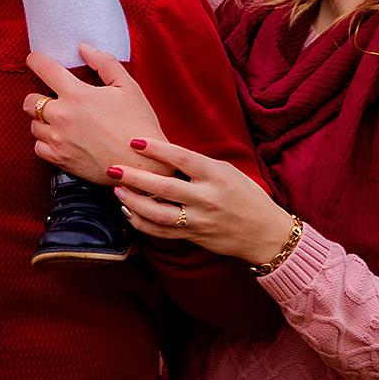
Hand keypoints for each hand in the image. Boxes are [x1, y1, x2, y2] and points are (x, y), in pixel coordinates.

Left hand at [22, 43, 167, 183]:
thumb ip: (104, 63)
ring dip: (43, 119)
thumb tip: (84, 48)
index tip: (35, 59)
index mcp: (77, 95)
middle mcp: (62, 117)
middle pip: (30, 100)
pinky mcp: (60, 160)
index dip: (35, 60)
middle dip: (38, 95)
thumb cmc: (138, 124)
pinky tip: (61, 138)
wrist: (143, 165)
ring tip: (61, 119)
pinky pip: (38, 147)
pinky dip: (45, 141)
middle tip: (54, 97)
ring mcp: (59, 141)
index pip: (44, 68)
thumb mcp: (128, 86)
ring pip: (33, 125)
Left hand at [110, 137, 296, 266]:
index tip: (134, 141)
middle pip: (165, 187)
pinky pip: (162, 233)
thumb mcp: (226, 171)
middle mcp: (208, 198)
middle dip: (135, 177)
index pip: (182, 158)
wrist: (266, 234)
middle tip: (113, 168)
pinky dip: (142, 224)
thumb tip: (163, 155)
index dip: (157, 150)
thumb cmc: (245, 195)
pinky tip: (129, 212)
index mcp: (217, 175)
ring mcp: (200, 221)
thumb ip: (197, 165)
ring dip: (134, 203)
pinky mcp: (195, 238)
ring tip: (117, 190)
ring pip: (159, 214)